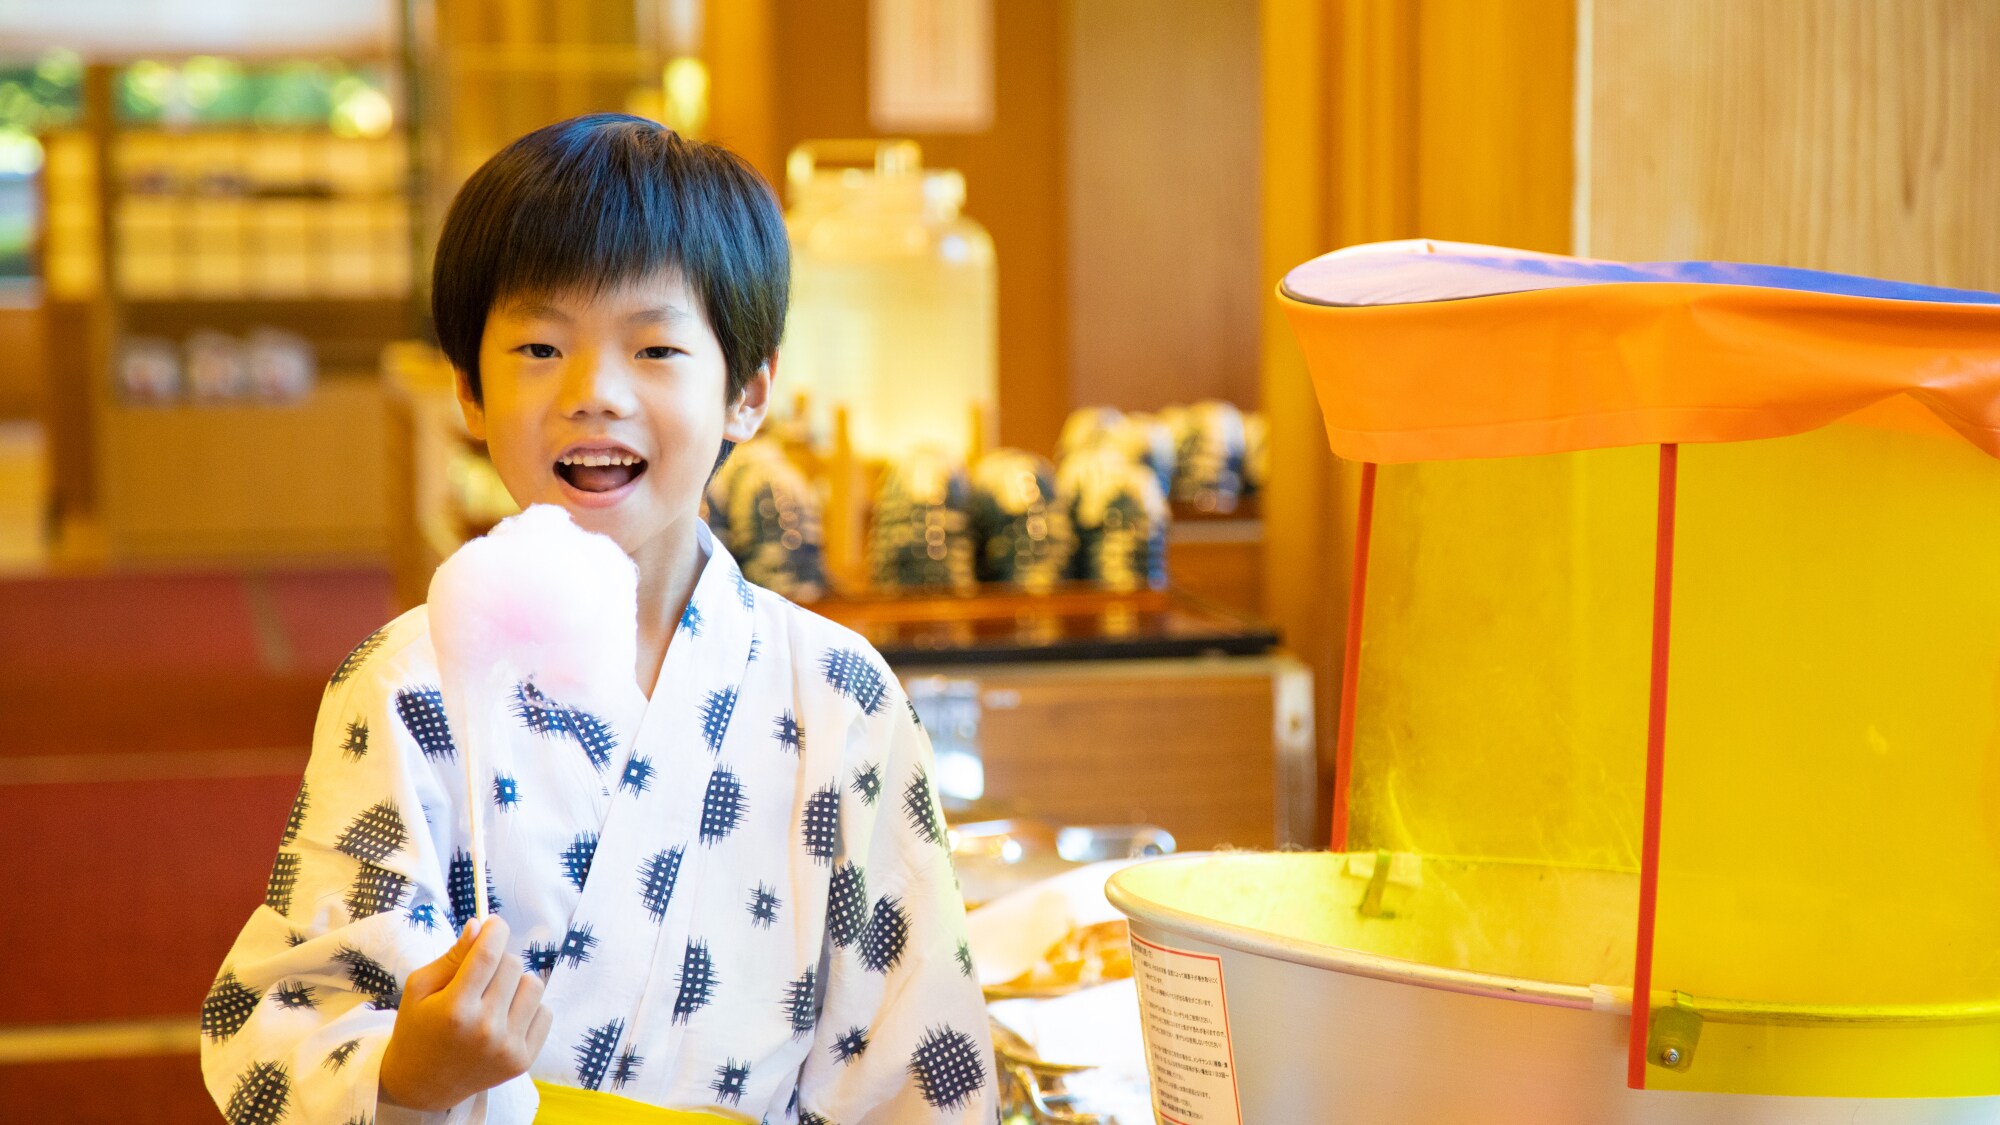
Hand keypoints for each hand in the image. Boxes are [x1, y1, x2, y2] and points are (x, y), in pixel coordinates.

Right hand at [379, 916, 552, 1111]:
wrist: (423, 1083)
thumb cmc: (418, 1029)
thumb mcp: (420, 988)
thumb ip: (452, 956)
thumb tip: (479, 926)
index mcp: (455, 1009)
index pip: (489, 954)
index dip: (495, 930)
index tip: (493, 923)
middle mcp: (485, 1029)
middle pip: (513, 965)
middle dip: (498, 959)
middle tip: (482, 972)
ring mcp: (507, 1047)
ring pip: (533, 985)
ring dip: (516, 982)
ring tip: (495, 995)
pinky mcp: (523, 1060)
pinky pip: (545, 1012)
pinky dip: (529, 1008)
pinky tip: (506, 1016)